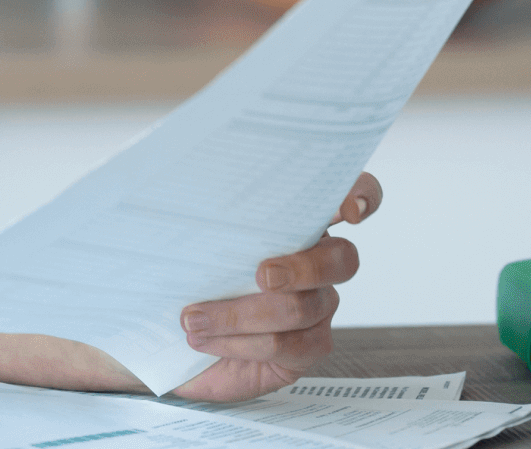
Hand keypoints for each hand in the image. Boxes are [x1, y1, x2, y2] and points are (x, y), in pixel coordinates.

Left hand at [168, 172, 382, 402]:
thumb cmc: (185, 276)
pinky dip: (239, 343)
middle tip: (262, 275)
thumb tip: (182, 183)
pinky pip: (287, 346)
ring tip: (193, 318)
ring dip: (239, 314)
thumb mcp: (188, 236)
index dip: (362, 197)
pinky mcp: (307, 348)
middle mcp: (317, 262)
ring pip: (301, 308)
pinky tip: (205, 339)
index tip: (348, 210)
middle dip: (303, 267)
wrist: (169, 335)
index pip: (352, 196)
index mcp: (298, 222)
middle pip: (341, 259)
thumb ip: (204, 211)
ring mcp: (318, 307)